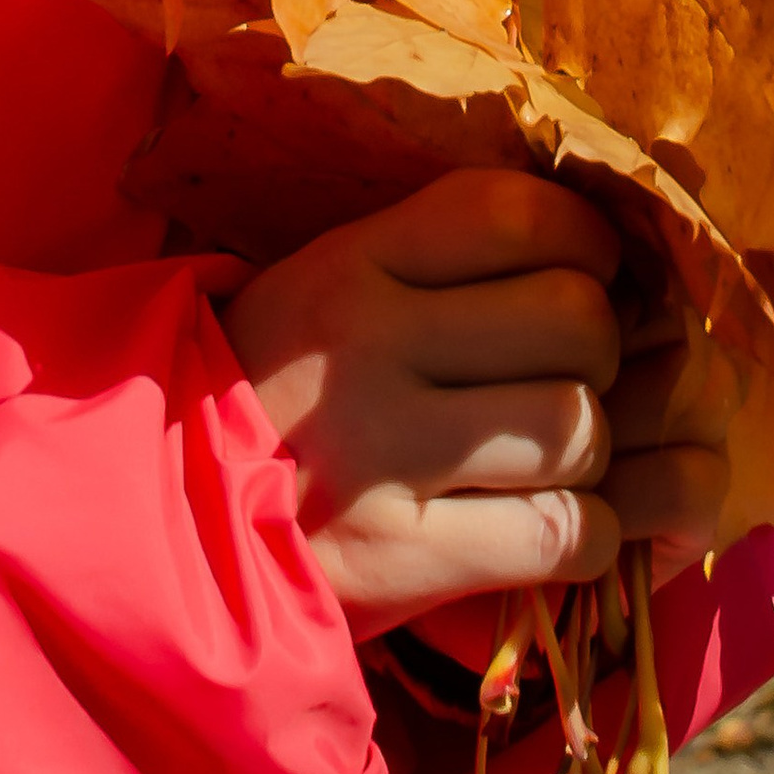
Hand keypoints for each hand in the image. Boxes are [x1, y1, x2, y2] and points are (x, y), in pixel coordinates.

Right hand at [219, 169, 726, 639]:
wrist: (168, 522)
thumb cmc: (276, 392)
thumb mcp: (329, 286)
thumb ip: (442, 259)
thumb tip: (606, 256)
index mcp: (352, 262)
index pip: (519, 215)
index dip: (588, 244)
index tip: (589, 276)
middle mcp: (366, 344)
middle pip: (575, 319)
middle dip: (598, 356)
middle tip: (564, 379)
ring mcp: (381, 454)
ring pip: (578, 428)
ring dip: (591, 455)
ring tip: (548, 463)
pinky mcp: (399, 558)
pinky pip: (563, 533)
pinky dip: (588, 538)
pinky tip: (549, 530)